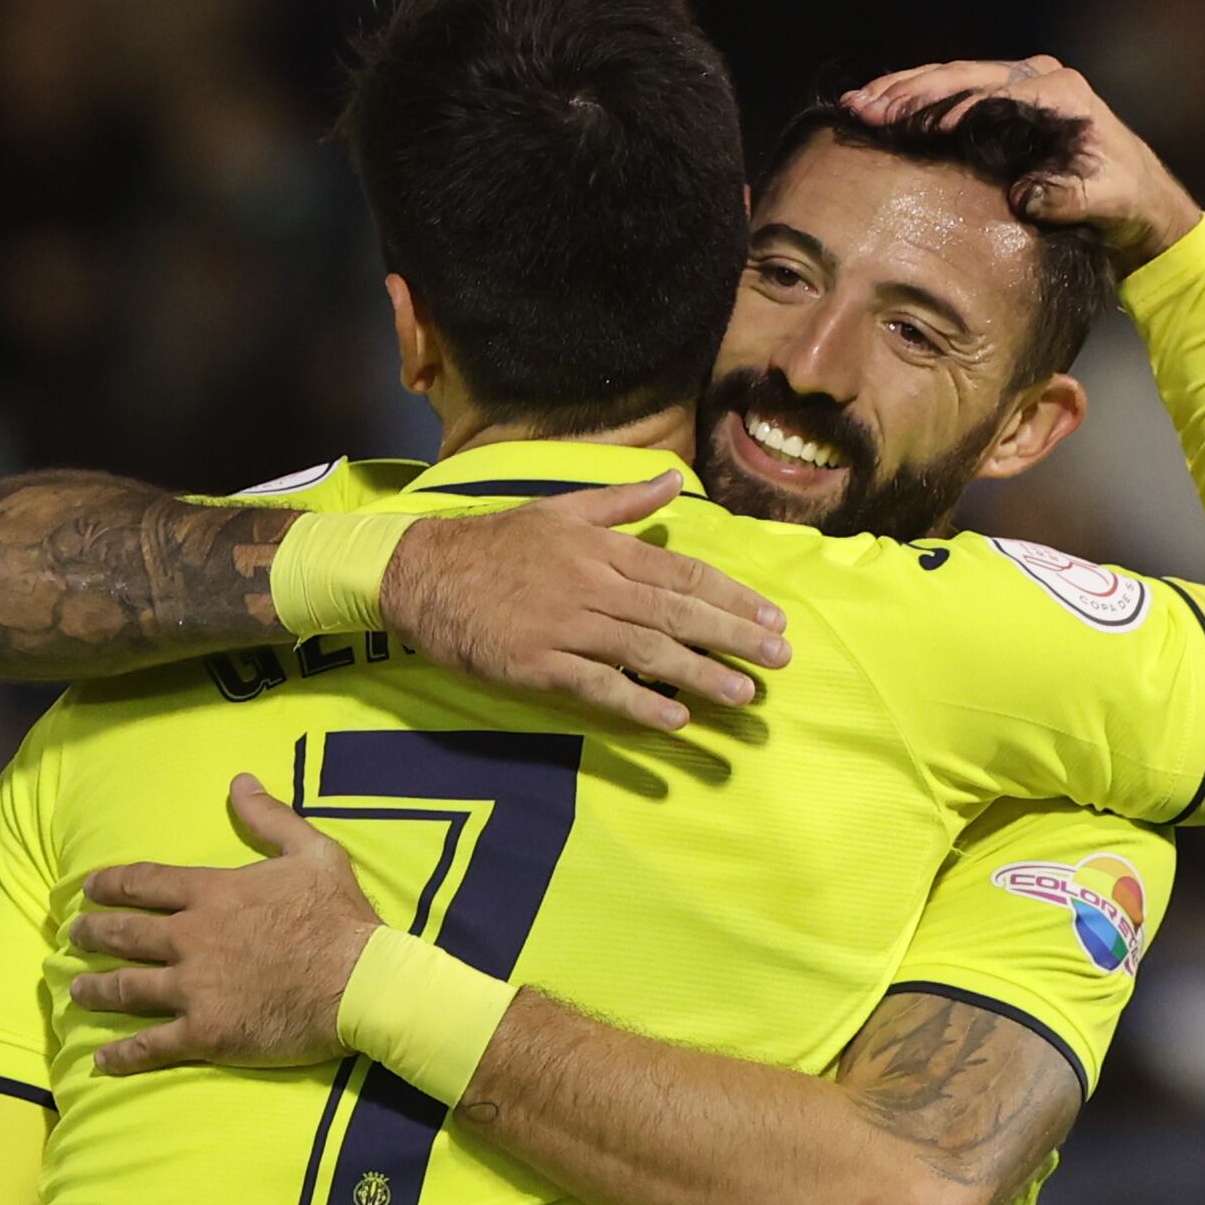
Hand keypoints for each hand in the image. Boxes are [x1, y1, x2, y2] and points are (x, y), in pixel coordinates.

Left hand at [70, 775, 380, 1073]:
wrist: (361, 982)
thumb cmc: (340, 916)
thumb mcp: (312, 852)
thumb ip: (269, 818)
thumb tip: (240, 781)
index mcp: (212, 893)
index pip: (145, 883)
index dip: (110, 884)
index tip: (88, 889)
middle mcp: (191, 938)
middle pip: (125, 934)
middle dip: (92, 933)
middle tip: (74, 935)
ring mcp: (193, 989)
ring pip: (126, 988)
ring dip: (95, 988)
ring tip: (75, 989)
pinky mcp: (205, 1033)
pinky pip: (151, 1045)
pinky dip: (122, 1054)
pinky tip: (100, 1059)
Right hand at [381, 475, 791, 730]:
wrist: (424, 574)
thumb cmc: (495, 543)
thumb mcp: (561, 510)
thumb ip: (622, 502)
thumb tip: (673, 485)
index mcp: (602, 548)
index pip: (682, 574)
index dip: (732, 597)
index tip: (772, 616)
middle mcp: (592, 585)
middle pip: (676, 613)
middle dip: (733, 636)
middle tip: (780, 658)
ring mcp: (565, 626)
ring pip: (645, 651)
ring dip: (699, 674)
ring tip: (744, 694)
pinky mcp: (537, 664)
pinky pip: (597, 686)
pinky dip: (638, 703)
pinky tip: (675, 720)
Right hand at [843, 57, 1202, 274]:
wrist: (1141, 203)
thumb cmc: (1126, 202)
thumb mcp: (1103, 201)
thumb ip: (1065, 196)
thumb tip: (1022, 196)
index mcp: (1058, 93)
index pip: (988, 95)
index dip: (944, 110)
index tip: (904, 126)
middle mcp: (1037, 79)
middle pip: (960, 78)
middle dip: (907, 93)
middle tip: (862, 108)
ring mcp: (1019, 87)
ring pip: (950, 79)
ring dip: (902, 91)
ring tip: (858, 104)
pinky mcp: (1006, 103)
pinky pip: (954, 93)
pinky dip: (916, 99)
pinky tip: (881, 107)